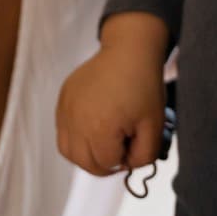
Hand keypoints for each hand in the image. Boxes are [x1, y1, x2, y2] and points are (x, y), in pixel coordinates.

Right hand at [55, 46, 166, 176]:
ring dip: (85, 154)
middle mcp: (77, 121)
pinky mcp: (62, 99)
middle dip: (103, 163)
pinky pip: (62, 131)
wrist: (128, 51)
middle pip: (84, 162)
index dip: (123, 160)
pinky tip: (92, 126)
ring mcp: (66, 109)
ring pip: (68, 151)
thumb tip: (126, 164)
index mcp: (100, 128)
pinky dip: (75, 137)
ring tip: (103, 141)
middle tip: (119, 150)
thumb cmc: (143, 86)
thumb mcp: (154, 126)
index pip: (106, 164)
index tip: (132, 144)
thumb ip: (143, 156)